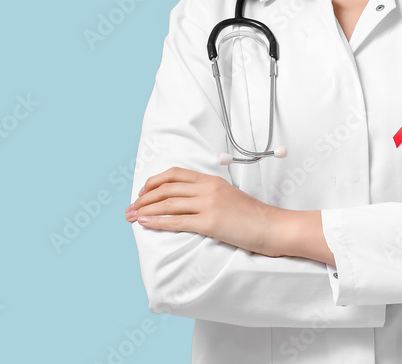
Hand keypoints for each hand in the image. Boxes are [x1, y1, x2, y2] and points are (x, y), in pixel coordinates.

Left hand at [125, 167, 281, 256]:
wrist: (273, 226)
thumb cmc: (253, 216)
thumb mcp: (229, 196)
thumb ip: (209, 194)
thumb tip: (187, 202)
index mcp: (211, 180)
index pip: (175, 174)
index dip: (153, 182)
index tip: (142, 194)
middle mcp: (208, 188)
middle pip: (166, 188)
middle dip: (143, 199)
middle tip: (129, 209)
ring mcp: (209, 204)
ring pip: (167, 203)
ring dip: (145, 210)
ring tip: (131, 218)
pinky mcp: (210, 222)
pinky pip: (177, 221)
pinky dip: (157, 222)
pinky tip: (145, 224)